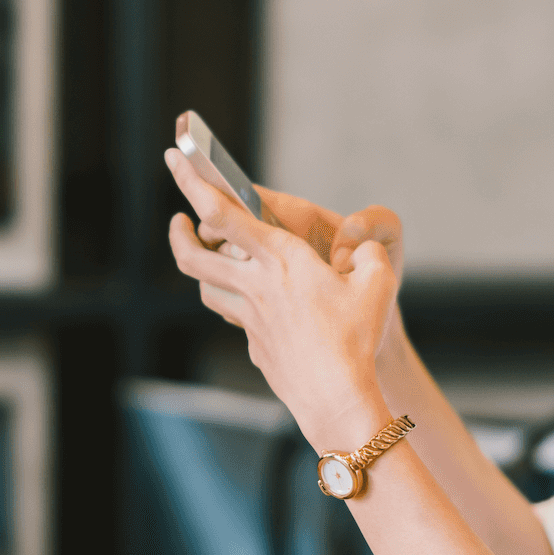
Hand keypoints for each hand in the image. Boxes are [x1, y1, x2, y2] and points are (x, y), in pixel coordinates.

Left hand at [165, 150, 395, 445]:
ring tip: (207, 256)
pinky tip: (251, 303)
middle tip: (177, 220)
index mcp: (279, 259)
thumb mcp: (376, 283)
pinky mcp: (255, 344)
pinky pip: (235, 316)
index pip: (221, 212)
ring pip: (206, 286)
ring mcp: (249, 318)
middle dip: (178, 232)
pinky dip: (234, 302)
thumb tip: (359, 249)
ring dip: (201, 268)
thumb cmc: (355, 338)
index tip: (176, 157)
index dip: (192, 181)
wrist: (335, 397)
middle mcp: (254, 286)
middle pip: (193, 254)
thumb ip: (367, 252)